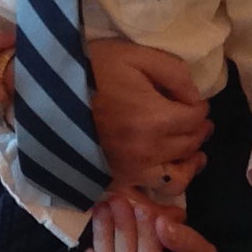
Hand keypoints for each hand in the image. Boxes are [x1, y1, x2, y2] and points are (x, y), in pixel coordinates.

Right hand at [88, 38, 210, 200]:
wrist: (50, 93)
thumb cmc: (94, 70)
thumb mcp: (136, 56)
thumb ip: (174, 73)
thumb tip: (195, 96)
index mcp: (156, 118)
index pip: (196, 118)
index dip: (201, 108)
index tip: (195, 103)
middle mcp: (148, 150)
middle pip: (190, 144)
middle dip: (199, 130)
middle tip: (197, 121)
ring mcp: (132, 169)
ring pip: (178, 176)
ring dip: (190, 162)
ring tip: (192, 152)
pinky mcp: (117, 179)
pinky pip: (150, 195)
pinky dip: (165, 189)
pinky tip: (169, 175)